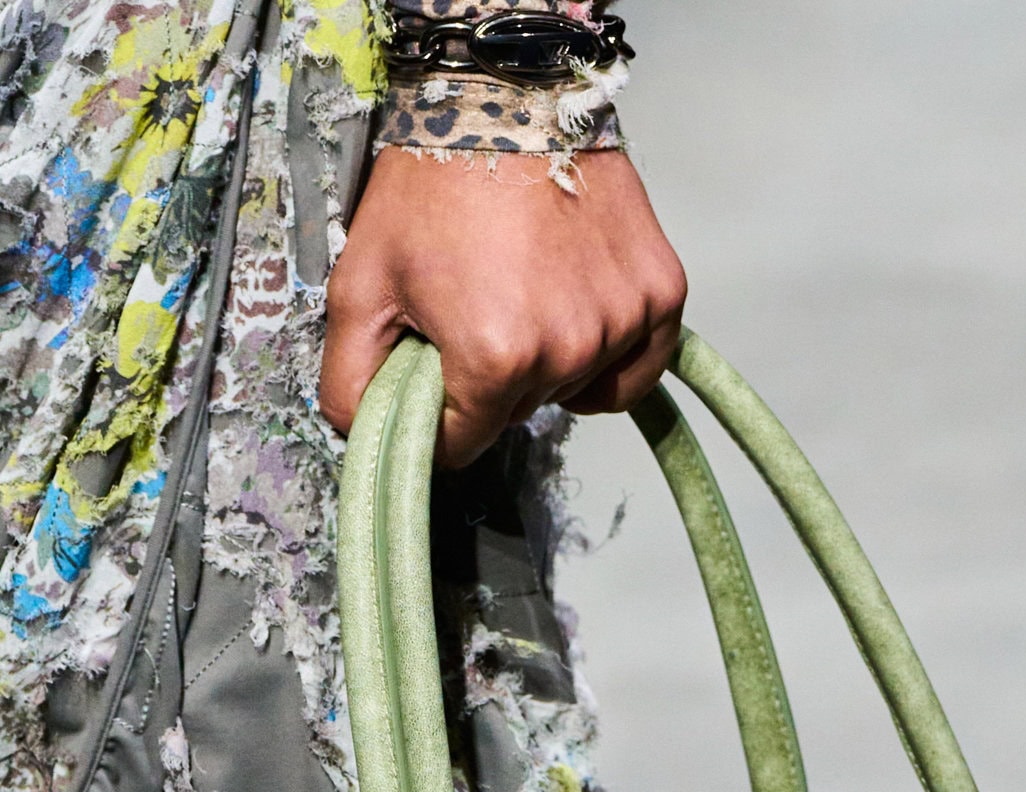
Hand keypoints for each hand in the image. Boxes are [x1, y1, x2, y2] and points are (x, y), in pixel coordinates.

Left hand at [320, 148, 686, 465]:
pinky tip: (577, 316)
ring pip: (576, 389)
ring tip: (525, 289)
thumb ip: (349, 379)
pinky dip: (609, 356)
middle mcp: (568, 349)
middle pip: (520, 414)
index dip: (440, 414)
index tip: (435, 367)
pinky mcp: (659, 293)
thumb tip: (358, 437)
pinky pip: (638, 368)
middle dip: (492, 379)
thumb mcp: (361, 283)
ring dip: (550, 360)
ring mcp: (621, 321)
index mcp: (495, 358)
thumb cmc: (432, 182)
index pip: (465, 444)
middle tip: (476, 305)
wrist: (502, 97)